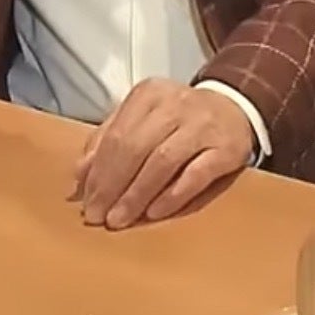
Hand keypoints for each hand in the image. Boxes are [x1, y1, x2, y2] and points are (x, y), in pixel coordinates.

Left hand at [70, 79, 254, 229]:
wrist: (235, 108)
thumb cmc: (179, 119)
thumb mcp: (142, 118)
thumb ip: (109, 140)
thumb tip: (79, 176)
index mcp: (149, 95)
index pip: (116, 135)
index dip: (98, 172)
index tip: (85, 203)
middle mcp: (176, 105)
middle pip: (135, 148)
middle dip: (112, 186)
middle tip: (98, 216)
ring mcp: (203, 126)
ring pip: (162, 162)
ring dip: (136, 195)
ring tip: (119, 220)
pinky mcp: (227, 149)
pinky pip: (196, 174)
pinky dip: (173, 195)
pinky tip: (155, 213)